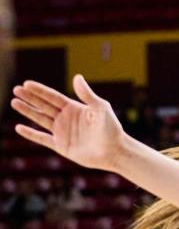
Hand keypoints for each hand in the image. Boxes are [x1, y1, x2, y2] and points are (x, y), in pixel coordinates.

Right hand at [12, 76, 127, 171]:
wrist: (115, 151)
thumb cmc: (111, 129)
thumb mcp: (100, 108)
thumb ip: (87, 94)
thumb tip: (76, 77)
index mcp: (73, 108)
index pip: (52, 97)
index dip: (40, 90)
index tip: (27, 83)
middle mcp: (66, 118)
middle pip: (43, 106)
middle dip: (30, 98)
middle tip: (16, 90)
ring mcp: (62, 132)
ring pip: (40, 119)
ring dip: (28, 111)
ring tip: (14, 102)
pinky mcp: (61, 146)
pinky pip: (42, 139)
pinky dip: (31, 134)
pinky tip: (19, 128)